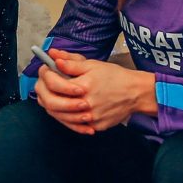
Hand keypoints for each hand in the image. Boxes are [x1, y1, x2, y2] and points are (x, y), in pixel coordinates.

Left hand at [33, 49, 152, 133]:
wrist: (135, 92)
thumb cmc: (115, 77)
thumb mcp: (92, 65)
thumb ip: (71, 62)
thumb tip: (53, 57)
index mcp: (83, 85)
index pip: (53, 83)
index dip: (46, 76)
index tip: (47, 72)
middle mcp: (86, 103)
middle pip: (53, 104)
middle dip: (48, 94)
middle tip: (49, 89)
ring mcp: (91, 117)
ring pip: (61, 117)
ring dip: (56, 108)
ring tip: (59, 99)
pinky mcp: (96, 126)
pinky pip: (76, 126)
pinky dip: (71, 119)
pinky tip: (72, 111)